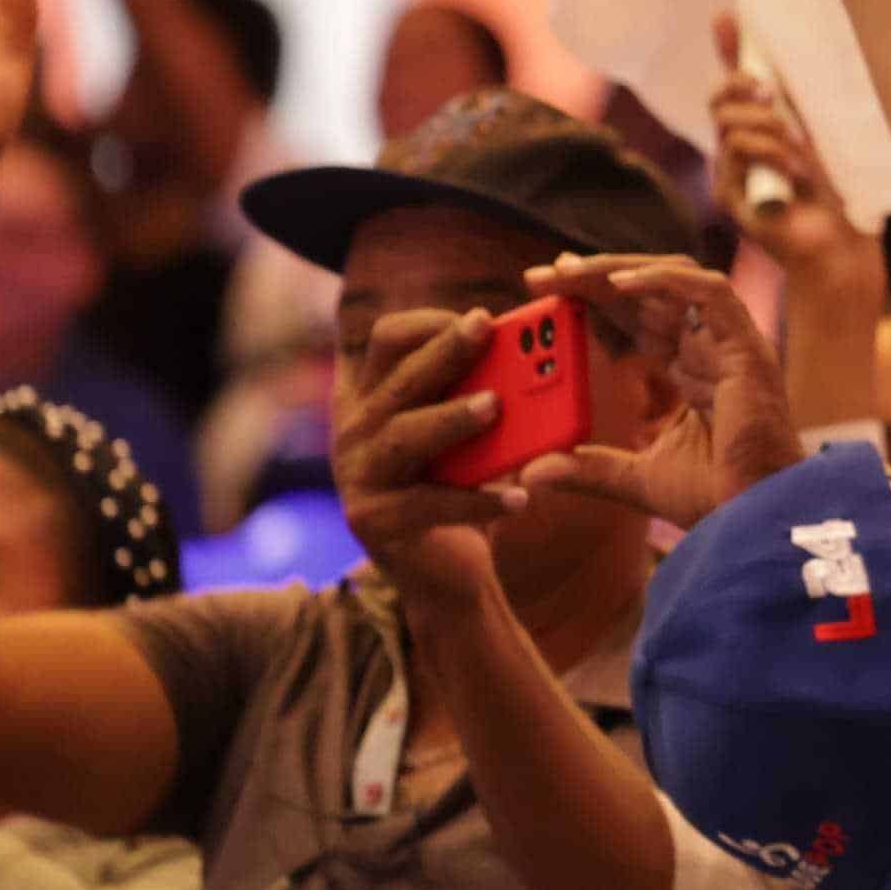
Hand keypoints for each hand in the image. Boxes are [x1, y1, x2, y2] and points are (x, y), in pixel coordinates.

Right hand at [333, 308, 515, 592]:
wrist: (443, 571)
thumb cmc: (461, 484)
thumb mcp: (468, 434)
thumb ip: (484, 394)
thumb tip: (537, 358)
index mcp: (372, 395)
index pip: (386, 340)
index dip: (430, 322)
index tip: (481, 318)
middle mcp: (353, 429)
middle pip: (400, 379)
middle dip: (445, 350)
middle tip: (486, 326)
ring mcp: (357, 475)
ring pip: (404, 435)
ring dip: (451, 416)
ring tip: (496, 405)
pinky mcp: (372, 520)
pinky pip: (427, 504)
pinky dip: (475, 501)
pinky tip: (519, 498)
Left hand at [514, 258, 805, 531]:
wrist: (756, 518)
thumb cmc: (717, 498)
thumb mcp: (636, 479)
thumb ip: (589, 470)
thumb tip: (532, 473)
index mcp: (691, 369)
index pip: (638, 316)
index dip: (595, 299)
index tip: (546, 291)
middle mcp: (711, 346)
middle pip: (650, 291)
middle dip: (595, 277)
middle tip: (540, 275)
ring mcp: (731, 342)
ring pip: (676, 278)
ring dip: (620, 269)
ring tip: (569, 272)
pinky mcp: (746, 346)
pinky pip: (709, 292)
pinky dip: (665, 280)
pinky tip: (618, 283)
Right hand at [710, 15, 863, 289]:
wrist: (846, 246)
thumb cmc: (843, 191)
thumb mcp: (825, 131)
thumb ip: (805, 95)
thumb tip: (796, 46)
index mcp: (763, 129)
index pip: (736, 81)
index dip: (730, 48)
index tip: (727, 18)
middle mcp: (739, 150)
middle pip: (719, 98)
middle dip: (743, 85)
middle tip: (774, 95)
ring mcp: (731, 174)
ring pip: (728, 124)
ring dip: (769, 128)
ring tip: (799, 149)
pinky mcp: (729, 197)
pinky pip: (736, 153)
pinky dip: (769, 153)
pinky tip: (795, 171)